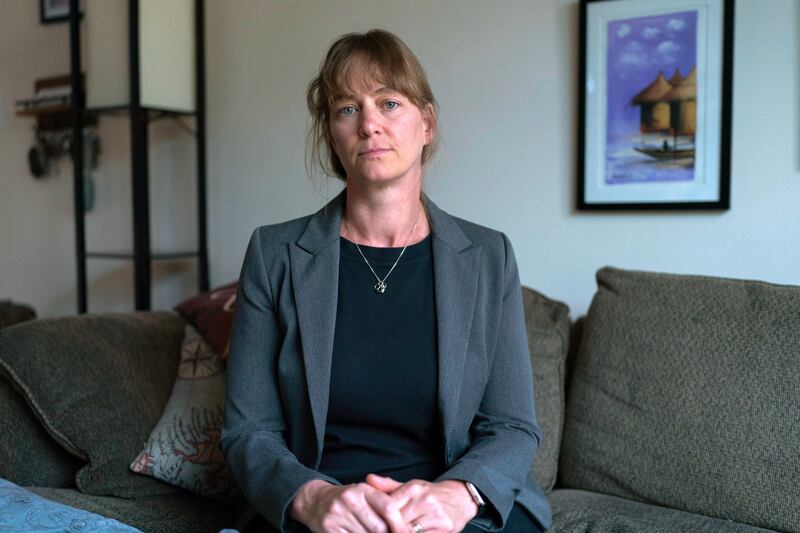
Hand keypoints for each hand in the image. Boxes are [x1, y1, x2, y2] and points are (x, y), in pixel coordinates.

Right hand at [290, 479, 410, 532]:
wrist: (316, 501)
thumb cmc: (349, 499)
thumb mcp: (366, 493)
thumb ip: (385, 501)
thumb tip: (405, 524)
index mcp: (363, 489)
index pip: (388, 507)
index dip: (400, 524)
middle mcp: (350, 499)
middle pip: (379, 527)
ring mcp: (338, 514)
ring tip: (370, 532)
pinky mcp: (329, 528)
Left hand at [366, 475, 478, 532]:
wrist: (460, 498)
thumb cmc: (430, 494)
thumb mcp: (410, 486)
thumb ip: (388, 486)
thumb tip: (368, 479)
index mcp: (414, 489)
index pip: (389, 507)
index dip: (379, 518)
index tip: (371, 524)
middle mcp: (425, 501)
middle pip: (398, 521)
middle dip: (388, 529)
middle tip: (378, 530)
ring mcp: (436, 516)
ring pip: (409, 531)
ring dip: (399, 532)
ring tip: (391, 532)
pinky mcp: (445, 529)